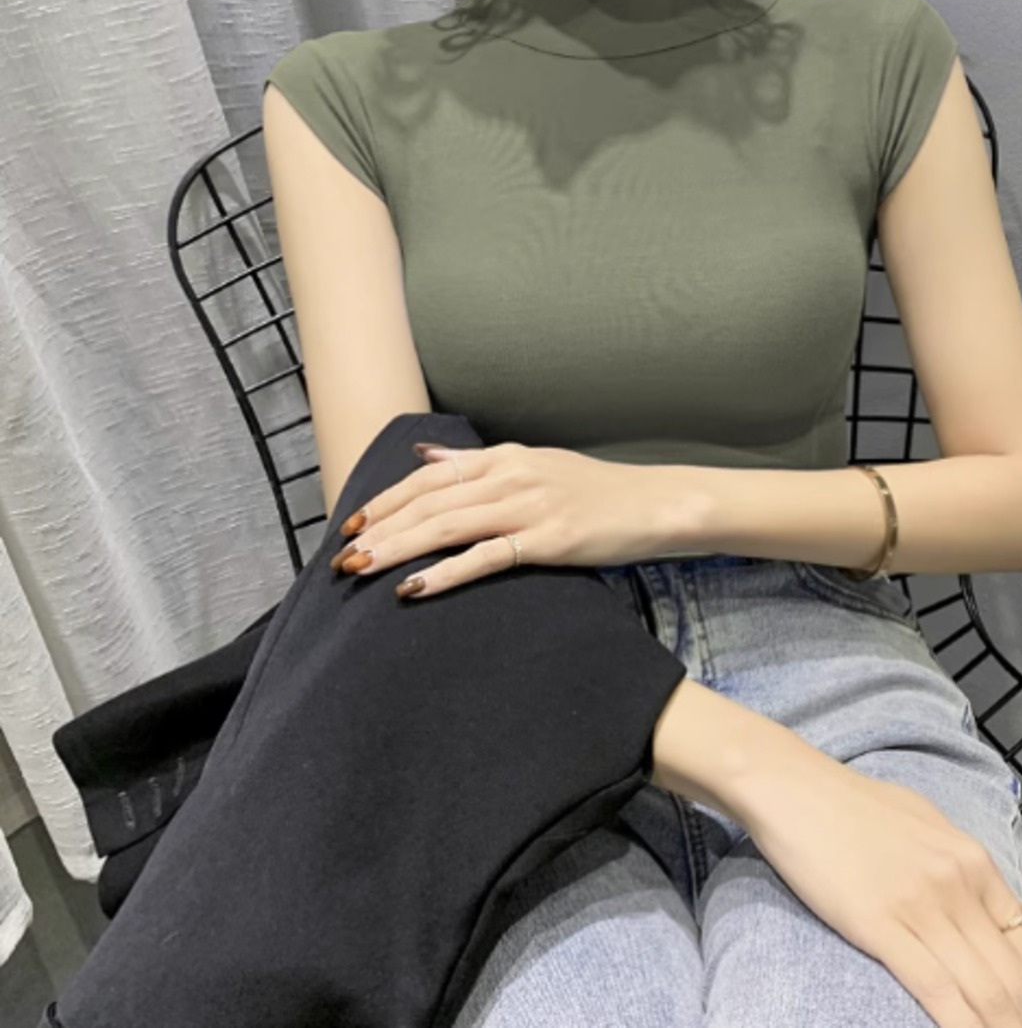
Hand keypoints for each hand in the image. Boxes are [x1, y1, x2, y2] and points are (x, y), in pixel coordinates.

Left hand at [328, 441, 690, 598]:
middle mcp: (511, 476)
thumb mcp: (534, 464)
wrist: (655, 503)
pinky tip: (414, 589)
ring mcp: (530, 506)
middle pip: (429, 502)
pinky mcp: (550, 539)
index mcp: (505, 457)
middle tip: (343, 557)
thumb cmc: (595, 491)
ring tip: (363, 569)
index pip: (430, 476)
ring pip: (448, 527)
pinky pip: (486, 557)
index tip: (354, 523)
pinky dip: (446, 573)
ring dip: (399, 549)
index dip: (387, 499)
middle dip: (381, 529)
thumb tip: (423, 454)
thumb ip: (476, 461)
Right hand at [737, 743, 1021, 1027]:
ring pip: (986, 992)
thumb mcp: (924, 822)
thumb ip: (959, 865)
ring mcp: (921, 905)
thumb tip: (988, 907)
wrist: (794, 787)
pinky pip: (936, 989)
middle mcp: (957, 883)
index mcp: (971, 859)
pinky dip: (962, 1027)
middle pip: (1018, 976)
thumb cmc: (850, 803)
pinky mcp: (880, 924)